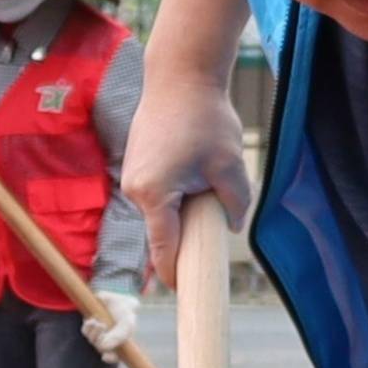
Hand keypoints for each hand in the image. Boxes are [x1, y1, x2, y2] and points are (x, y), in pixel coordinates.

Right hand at [120, 86, 253, 288]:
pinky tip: (195, 167)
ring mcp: (132, 176)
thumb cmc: (205, 117)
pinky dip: (177, 192)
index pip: (164, 249)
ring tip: (209, 177)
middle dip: (188, 234)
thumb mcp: (230, 164)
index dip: (177, 274)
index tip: (188, 292)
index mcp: (153, 195)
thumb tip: (230, 226)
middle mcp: (135, 190)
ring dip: (185, 208)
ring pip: (162, 210)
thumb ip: (235, 202)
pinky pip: (158, 192)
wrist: (180, 75)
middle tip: (217, 225)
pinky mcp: (137, 164)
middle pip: (163, 231)